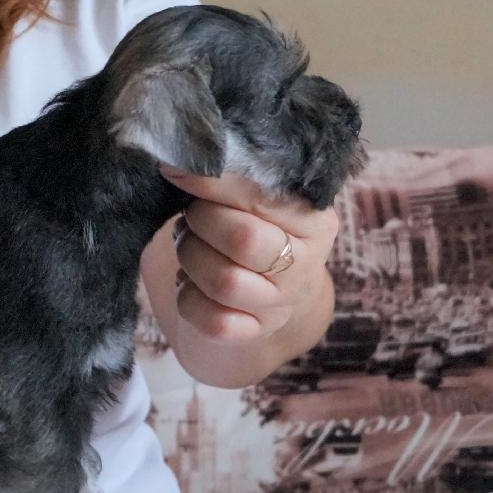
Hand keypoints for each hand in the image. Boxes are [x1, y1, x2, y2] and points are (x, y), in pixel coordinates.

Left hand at [162, 166, 339, 345]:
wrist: (261, 296)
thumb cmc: (252, 230)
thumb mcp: (254, 201)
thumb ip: (233, 178)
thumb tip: (182, 158)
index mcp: (315, 221)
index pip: (261, 196)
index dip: (212, 182)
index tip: (177, 170)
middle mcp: (304, 266)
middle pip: (243, 239)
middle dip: (201, 222)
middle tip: (191, 216)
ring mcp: (280, 305)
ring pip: (224, 281)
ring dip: (191, 258)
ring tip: (188, 246)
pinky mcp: (252, 334)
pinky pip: (211, 320)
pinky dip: (188, 299)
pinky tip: (191, 284)